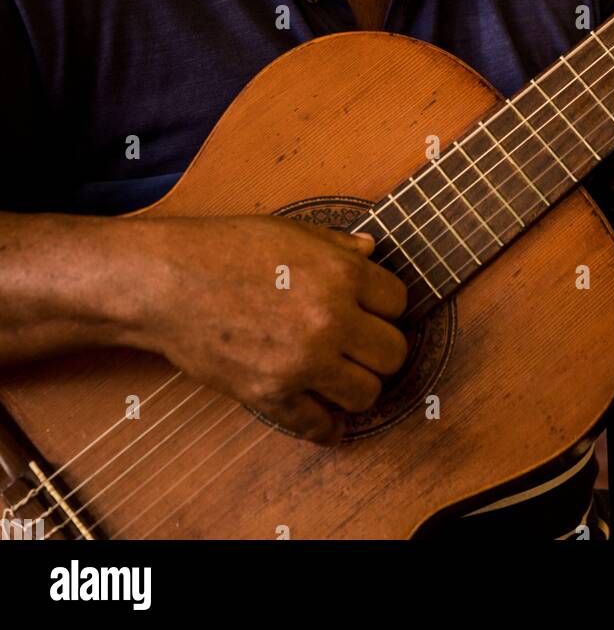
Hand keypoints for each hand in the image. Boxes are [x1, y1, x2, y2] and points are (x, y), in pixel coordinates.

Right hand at [128, 216, 407, 443]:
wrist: (168, 281)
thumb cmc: (226, 248)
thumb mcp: (291, 232)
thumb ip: (337, 246)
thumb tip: (370, 250)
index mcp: (341, 274)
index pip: (399, 302)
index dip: (386, 306)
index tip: (373, 310)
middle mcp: (331, 320)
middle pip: (393, 353)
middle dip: (381, 349)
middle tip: (363, 346)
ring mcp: (303, 362)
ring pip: (367, 394)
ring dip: (358, 386)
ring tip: (343, 376)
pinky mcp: (272, 395)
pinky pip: (319, 427)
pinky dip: (327, 428)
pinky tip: (328, 419)